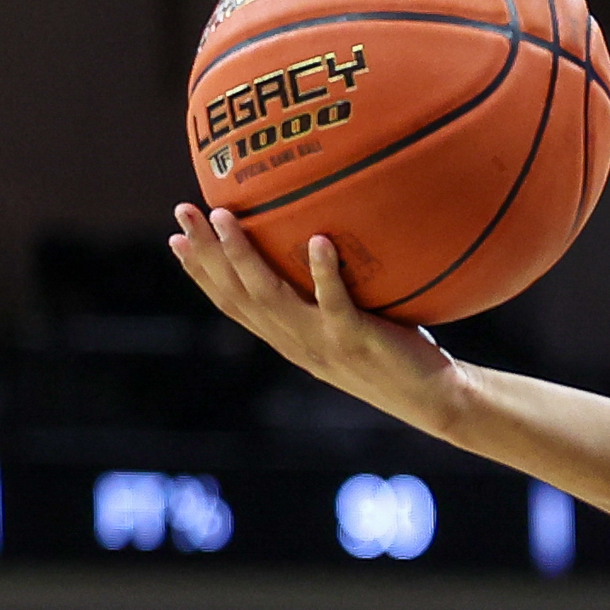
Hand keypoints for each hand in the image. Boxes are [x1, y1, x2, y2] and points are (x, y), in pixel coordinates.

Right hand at [169, 206, 462, 429]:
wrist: (433, 399)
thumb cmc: (396, 356)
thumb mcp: (349, 326)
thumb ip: (327, 298)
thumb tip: (321, 244)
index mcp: (288, 340)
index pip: (231, 304)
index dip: (200, 273)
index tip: (176, 238)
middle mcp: (296, 343)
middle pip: (236, 294)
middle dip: (205, 253)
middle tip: (184, 211)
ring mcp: (323, 342)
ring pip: (270, 297)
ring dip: (244, 256)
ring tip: (226, 217)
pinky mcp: (357, 339)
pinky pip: (336, 302)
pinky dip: (323, 272)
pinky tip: (319, 240)